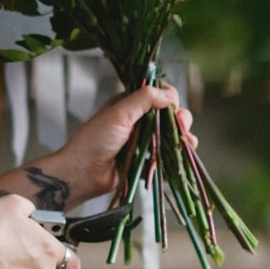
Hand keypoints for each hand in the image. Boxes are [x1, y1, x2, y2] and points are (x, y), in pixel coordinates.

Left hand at [54, 84, 195, 198]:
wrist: (82, 174)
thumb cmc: (95, 140)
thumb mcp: (119, 113)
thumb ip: (144, 99)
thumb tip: (170, 95)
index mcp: (129, 106)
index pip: (157, 97)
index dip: (170, 100)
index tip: (174, 108)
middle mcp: (137, 123)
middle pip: (168, 118)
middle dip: (181, 121)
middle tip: (183, 128)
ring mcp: (141, 144)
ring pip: (170, 139)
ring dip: (182, 140)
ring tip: (187, 144)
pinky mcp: (143, 163)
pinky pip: (165, 160)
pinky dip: (175, 159)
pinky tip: (181, 159)